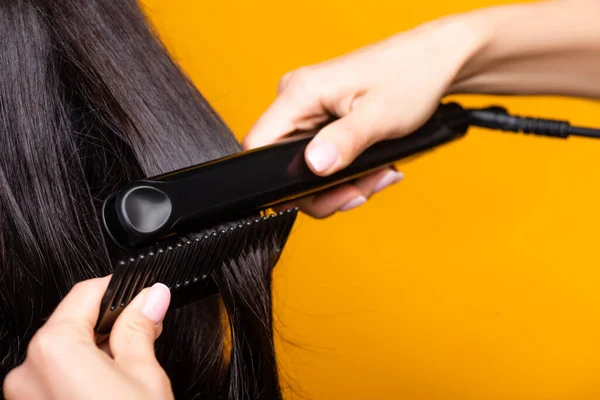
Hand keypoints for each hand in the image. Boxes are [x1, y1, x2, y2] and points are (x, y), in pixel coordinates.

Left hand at [3, 277, 172, 399]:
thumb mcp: (144, 374)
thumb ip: (141, 328)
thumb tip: (152, 296)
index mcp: (54, 350)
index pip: (86, 293)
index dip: (121, 290)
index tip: (145, 293)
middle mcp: (28, 372)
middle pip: (73, 323)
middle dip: (111, 323)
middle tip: (147, 330)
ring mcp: (24, 397)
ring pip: (64, 353)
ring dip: (96, 351)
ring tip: (130, 370)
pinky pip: (55, 379)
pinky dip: (80, 375)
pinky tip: (109, 388)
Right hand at [243, 15, 488, 217]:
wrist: (437, 62)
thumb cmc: (412, 75)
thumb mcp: (379, 116)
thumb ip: (343, 142)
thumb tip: (314, 166)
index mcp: (300, 93)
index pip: (260, 146)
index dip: (282, 181)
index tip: (324, 194)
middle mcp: (297, 100)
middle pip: (284, 165)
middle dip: (327, 188)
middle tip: (362, 189)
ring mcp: (310, 110)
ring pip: (307, 166)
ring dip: (343, 182)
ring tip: (378, 175)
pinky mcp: (323, 118)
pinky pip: (322, 156)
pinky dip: (347, 170)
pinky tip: (374, 167)